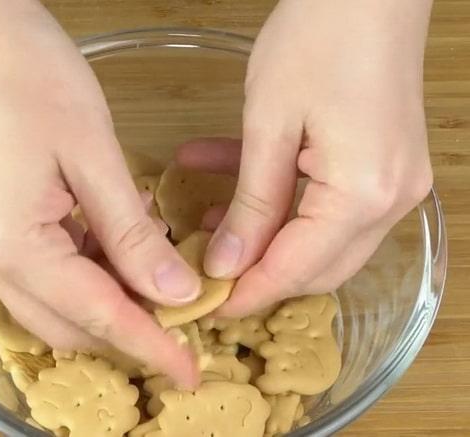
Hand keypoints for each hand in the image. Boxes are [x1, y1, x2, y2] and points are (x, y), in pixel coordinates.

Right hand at [0, 0, 200, 386]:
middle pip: (64, 323)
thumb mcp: (95, 156)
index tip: (189, 369)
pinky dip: (83, 273)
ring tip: (156, 280)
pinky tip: (117, 249)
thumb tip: (174, 291)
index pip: (94, 313)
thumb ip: (133, 235)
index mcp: (10, 243)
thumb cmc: (30, 77)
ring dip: (104, 301)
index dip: (148, 344)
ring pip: (51, 303)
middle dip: (124, 330)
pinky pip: (38, 273)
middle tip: (182, 325)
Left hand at [183, 0, 433, 315]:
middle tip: (204, 271)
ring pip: (318, 236)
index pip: (298, 269)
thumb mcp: (268, 125)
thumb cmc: (319, 38)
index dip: (249, 292)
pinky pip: (326, 201)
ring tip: (205, 221)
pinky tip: (226, 177)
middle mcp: (390, 200)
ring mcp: (392, 182)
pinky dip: (280, 199)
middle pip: (317, 265)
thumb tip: (226, 262)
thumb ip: (250, 203)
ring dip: (262, 233)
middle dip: (258, 272)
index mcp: (362, 195)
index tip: (207, 307)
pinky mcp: (380, 163)